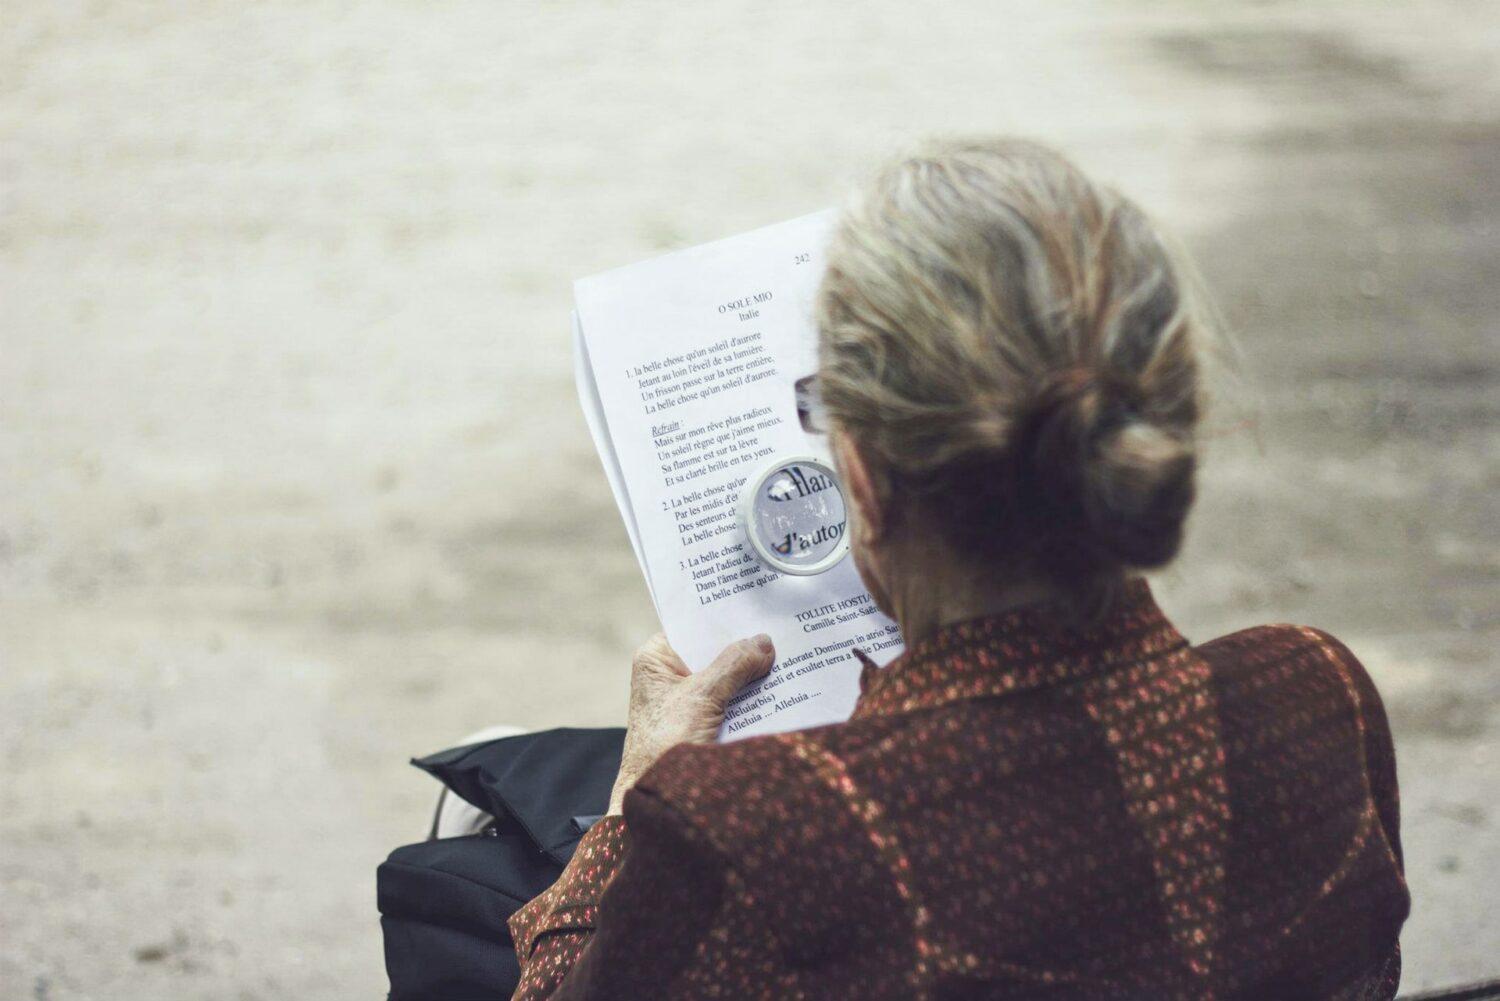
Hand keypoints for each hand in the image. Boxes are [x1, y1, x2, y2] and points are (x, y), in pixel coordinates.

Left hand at [608, 633, 774, 813]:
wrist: (657, 803)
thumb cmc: (664, 747)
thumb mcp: (701, 697)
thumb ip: (733, 665)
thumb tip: (763, 643)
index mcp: (657, 659)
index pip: (693, 625)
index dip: (723, 617)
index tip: (757, 606)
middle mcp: (670, 676)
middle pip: (714, 651)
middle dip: (746, 647)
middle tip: (782, 632)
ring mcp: (689, 700)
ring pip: (728, 678)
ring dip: (754, 674)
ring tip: (791, 657)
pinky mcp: (705, 723)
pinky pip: (733, 702)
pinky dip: (754, 698)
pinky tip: (783, 689)